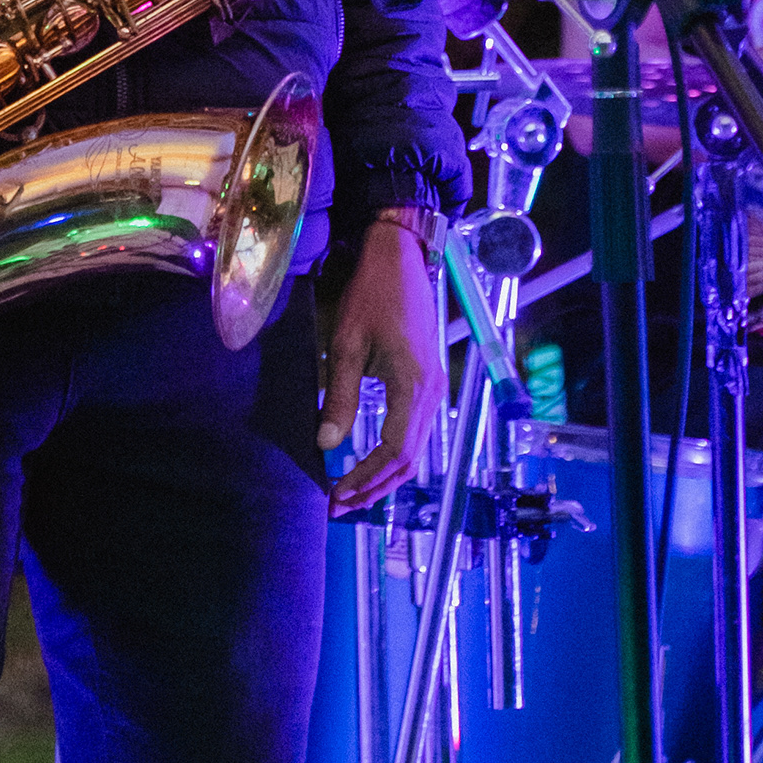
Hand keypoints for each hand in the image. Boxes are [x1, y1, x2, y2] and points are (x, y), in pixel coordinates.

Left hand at [319, 220, 445, 514]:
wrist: (401, 256)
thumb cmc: (371, 294)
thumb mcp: (346, 343)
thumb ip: (340, 397)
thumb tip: (326, 444)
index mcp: (414, 387)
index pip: (394, 453)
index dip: (366, 480)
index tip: (336, 496)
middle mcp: (433, 393)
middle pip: (409, 461)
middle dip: (374, 488)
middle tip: (339, 505)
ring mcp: (435, 387)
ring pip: (415, 449)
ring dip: (384, 474)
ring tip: (350, 490)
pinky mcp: (430, 380)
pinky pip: (416, 431)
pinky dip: (393, 453)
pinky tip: (369, 459)